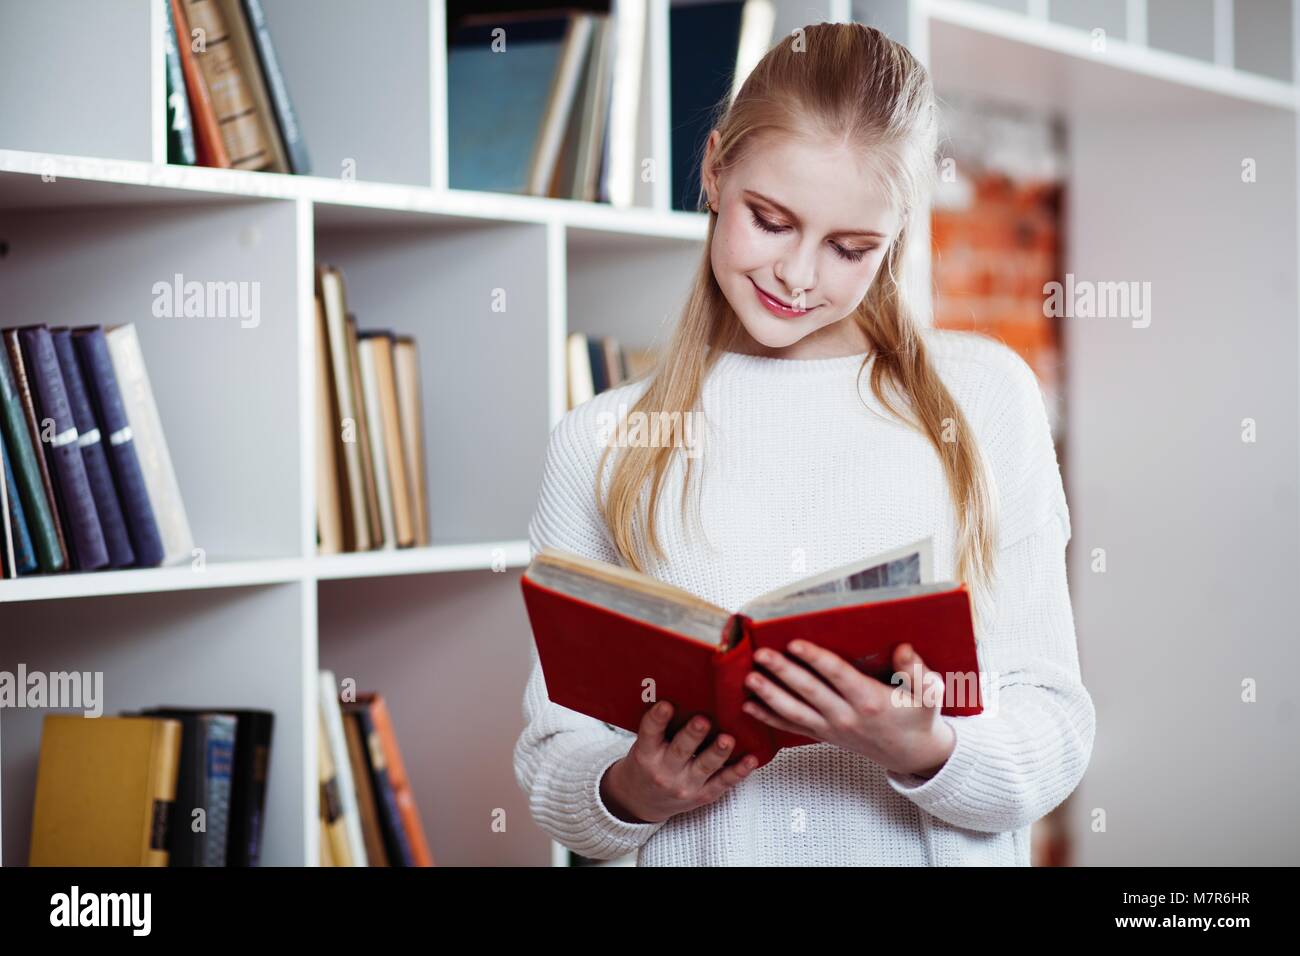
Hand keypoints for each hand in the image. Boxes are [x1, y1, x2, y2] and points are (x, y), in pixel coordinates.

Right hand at [600, 701, 758, 823]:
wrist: (643, 800)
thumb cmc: (648, 763)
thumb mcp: (644, 745)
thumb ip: (660, 725)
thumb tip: (682, 691)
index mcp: (646, 754)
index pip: (649, 733)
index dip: (657, 719)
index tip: (665, 705)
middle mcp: (664, 772)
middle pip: (680, 751)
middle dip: (693, 735)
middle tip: (703, 720)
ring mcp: (685, 786)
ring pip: (704, 767)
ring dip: (718, 752)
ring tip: (728, 739)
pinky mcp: (703, 795)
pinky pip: (723, 783)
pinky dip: (738, 771)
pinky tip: (750, 759)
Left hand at [742, 641, 956, 777]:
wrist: (913, 754)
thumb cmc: (919, 718)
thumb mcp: (929, 694)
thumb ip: (918, 671)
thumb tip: (904, 649)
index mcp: (870, 700)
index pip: (837, 675)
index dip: (815, 658)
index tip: (795, 643)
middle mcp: (847, 715)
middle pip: (809, 691)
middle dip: (783, 672)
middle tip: (761, 654)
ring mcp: (832, 728)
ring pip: (794, 712)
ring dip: (769, 695)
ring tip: (749, 679)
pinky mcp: (823, 735)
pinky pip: (792, 727)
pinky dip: (769, 718)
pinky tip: (749, 707)